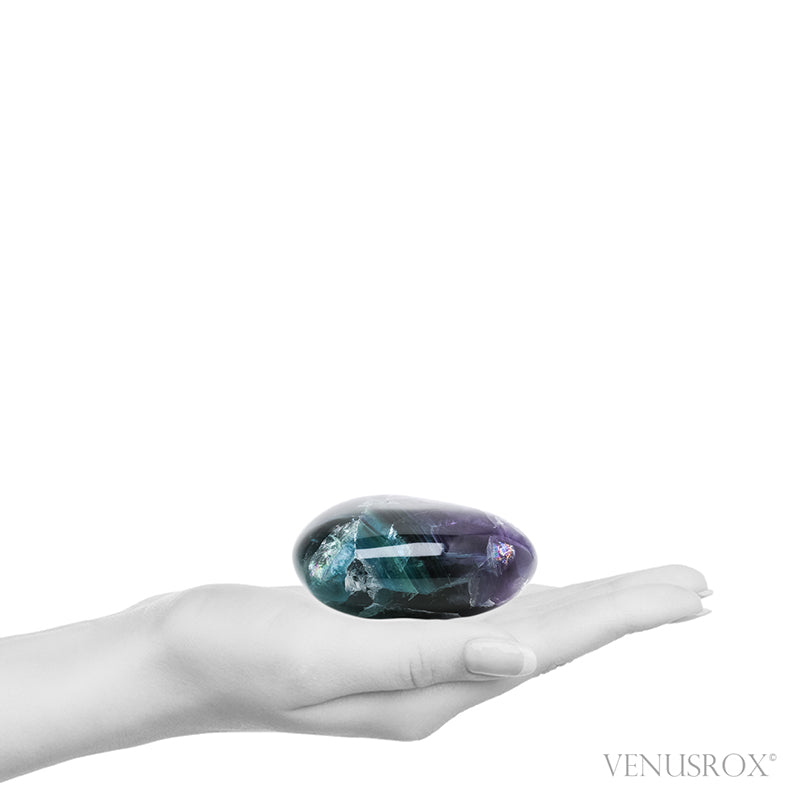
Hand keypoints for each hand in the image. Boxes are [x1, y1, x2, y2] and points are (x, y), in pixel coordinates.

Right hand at [151, 563, 710, 741]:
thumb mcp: (329, 660)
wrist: (180, 652)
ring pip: (523, 628)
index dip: (625, 614)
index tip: (690, 592)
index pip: (552, 646)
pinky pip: (479, 616)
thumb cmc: (241, 652)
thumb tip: (524, 659)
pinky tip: (544, 594)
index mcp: (431, 692)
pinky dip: (528, 600)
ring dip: (586, 604)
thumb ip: (427, 659)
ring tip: (640, 592)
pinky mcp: (390, 637)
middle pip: (554, 639)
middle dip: (627, 609)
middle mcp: (436, 682)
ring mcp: (414, 661)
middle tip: (694, 586)